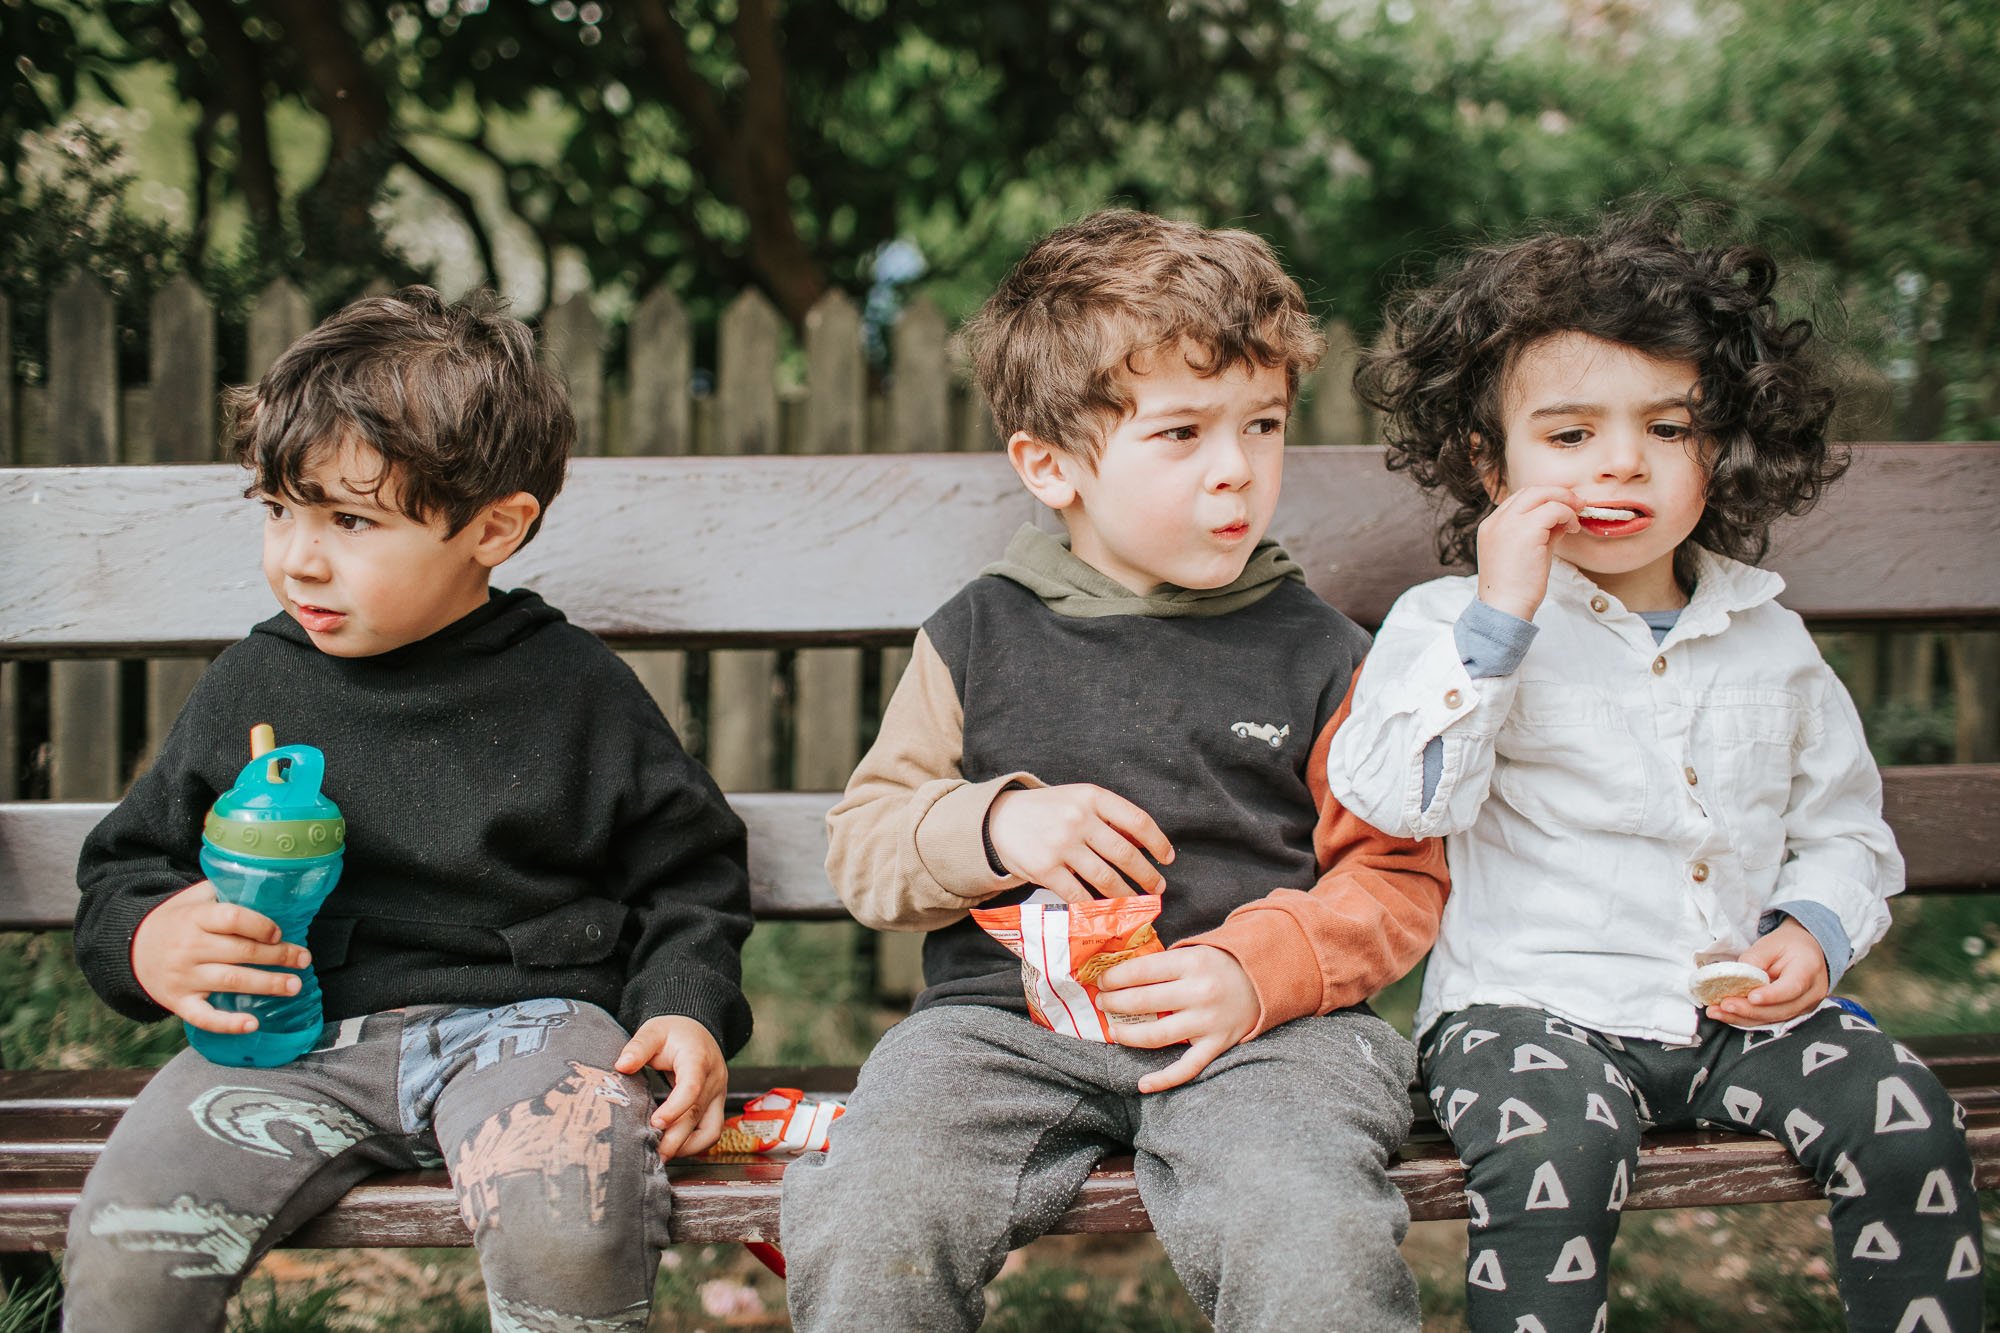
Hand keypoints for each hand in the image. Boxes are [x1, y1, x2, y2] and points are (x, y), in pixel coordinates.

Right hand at [131, 881, 309, 1033]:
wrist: (130, 948)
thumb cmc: (175, 920)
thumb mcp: (193, 897)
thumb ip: (224, 890)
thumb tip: (268, 885)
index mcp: (195, 918)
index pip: (232, 918)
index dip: (260, 925)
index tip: (280, 933)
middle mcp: (189, 947)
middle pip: (240, 951)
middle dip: (278, 956)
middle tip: (304, 960)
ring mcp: (183, 977)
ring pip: (231, 981)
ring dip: (267, 984)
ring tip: (295, 986)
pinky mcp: (178, 1002)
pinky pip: (204, 1016)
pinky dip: (228, 1024)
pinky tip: (253, 1024)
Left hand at [616, 1016, 728, 1158]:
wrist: (695, 1030)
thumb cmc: (674, 1032)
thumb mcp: (653, 1031)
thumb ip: (638, 1047)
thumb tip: (622, 1065)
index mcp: (698, 1059)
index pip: (692, 1087)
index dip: (676, 1108)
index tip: (655, 1122)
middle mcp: (713, 1079)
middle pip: (698, 1115)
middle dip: (675, 1139)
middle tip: (651, 1154)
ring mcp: (717, 1094)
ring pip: (711, 1130)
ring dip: (688, 1146)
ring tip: (662, 1155)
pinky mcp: (715, 1105)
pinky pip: (710, 1132)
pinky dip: (693, 1144)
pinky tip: (673, 1147)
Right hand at [986, 784, 1172, 902]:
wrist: (999, 819)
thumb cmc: (1047, 811)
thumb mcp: (1079, 801)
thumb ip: (1110, 819)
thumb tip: (1146, 845)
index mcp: (1091, 797)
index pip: (1137, 820)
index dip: (1157, 842)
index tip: (1167, 858)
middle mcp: (1078, 819)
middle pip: (1125, 853)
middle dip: (1147, 875)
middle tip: (1158, 888)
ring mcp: (1061, 845)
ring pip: (1105, 878)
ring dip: (1126, 894)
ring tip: (1135, 901)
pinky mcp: (1045, 869)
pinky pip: (1078, 894)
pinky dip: (1095, 906)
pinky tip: (1105, 911)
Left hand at [1094, 945, 1258, 1092]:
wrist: (1263, 983)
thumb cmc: (1218, 966)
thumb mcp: (1193, 953)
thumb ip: (1162, 963)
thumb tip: (1118, 973)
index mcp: (1191, 963)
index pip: (1141, 971)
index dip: (1114, 977)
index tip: (1101, 981)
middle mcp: (1199, 992)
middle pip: (1143, 1001)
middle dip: (1114, 1002)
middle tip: (1102, 1003)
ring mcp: (1208, 1022)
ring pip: (1157, 1035)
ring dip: (1128, 1035)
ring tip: (1114, 1030)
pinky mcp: (1217, 1045)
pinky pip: (1186, 1067)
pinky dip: (1164, 1079)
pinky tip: (1143, 1083)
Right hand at [1475, 484, 1583, 620]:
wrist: (1506, 608)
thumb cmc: (1515, 588)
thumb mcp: (1527, 553)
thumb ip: (1541, 533)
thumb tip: (1562, 520)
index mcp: (1491, 526)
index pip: (1519, 500)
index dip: (1544, 499)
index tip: (1562, 508)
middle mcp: (1497, 520)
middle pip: (1530, 491)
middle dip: (1557, 494)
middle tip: (1577, 504)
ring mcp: (1508, 523)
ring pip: (1542, 494)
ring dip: (1564, 502)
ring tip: (1576, 517)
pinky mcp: (1525, 530)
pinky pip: (1553, 510)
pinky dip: (1567, 515)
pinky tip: (1572, 529)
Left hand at [1707, 919, 1828, 1026]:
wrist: (1805, 950)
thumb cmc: (1788, 945)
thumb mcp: (1770, 944)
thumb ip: (1754, 960)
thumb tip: (1736, 978)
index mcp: (1808, 970)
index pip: (1791, 988)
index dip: (1771, 996)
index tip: (1751, 997)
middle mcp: (1811, 994)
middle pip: (1780, 1009)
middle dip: (1749, 1010)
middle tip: (1724, 1005)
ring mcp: (1804, 1007)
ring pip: (1773, 1019)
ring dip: (1742, 1018)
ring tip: (1717, 1012)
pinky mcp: (1793, 1013)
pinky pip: (1769, 1020)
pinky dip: (1747, 1019)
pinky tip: (1727, 1015)